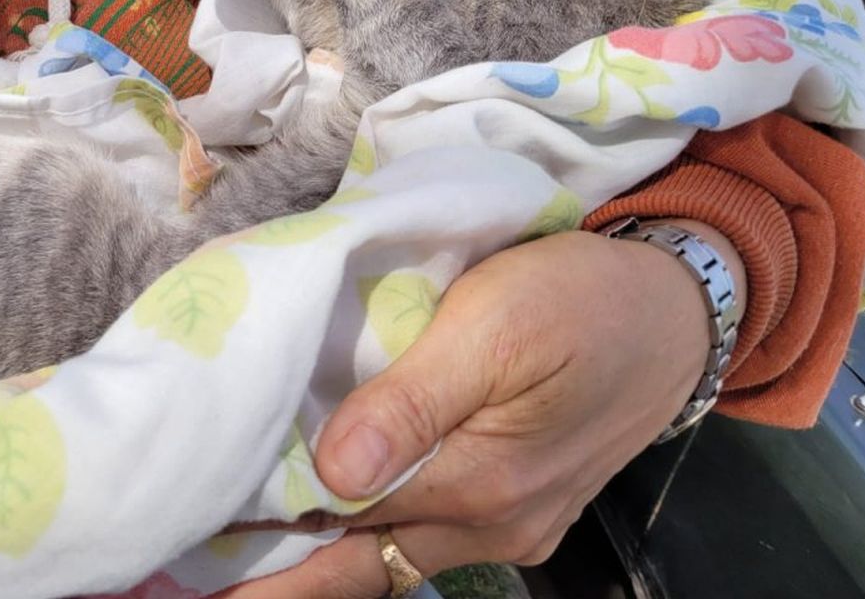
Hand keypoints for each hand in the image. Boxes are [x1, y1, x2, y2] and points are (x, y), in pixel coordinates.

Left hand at [216, 220, 744, 596]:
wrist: (677, 308)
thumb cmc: (579, 299)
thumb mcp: (494, 323)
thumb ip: (412, 401)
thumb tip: (330, 475)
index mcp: (478, 485)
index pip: (341, 521)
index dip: (260, 519)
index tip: (187, 521)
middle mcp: (490, 528)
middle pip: (358, 560)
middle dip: (276, 565)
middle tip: (188, 555)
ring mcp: (507, 526)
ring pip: (387, 554)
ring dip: (317, 550)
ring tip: (230, 542)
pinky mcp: (516, 508)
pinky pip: (422, 535)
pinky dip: (365, 532)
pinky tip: (316, 513)